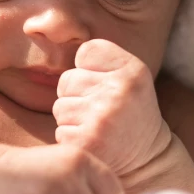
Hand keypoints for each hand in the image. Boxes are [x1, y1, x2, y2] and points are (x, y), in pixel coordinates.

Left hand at [53, 39, 171, 178]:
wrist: (148, 160)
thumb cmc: (130, 111)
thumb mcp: (129, 76)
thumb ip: (100, 57)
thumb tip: (45, 33)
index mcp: (131, 69)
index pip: (85, 52)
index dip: (89, 70)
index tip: (106, 85)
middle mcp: (119, 90)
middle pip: (67, 79)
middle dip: (76, 95)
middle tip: (101, 111)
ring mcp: (102, 117)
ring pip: (60, 106)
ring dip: (72, 118)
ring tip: (97, 126)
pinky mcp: (87, 142)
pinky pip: (60, 130)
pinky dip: (71, 138)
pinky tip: (93, 142)